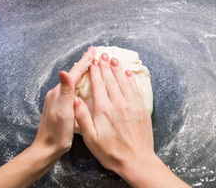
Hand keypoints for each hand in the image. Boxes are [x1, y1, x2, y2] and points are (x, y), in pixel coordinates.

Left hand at [0, 47, 95, 187]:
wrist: (47, 148)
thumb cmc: (57, 132)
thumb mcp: (63, 111)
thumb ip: (65, 91)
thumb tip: (63, 71)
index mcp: (59, 92)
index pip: (74, 73)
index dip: (85, 61)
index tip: (93, 50)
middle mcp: (57, 93)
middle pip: (73, 74)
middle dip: (84, 63)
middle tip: (94, 54)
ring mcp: (58, 99)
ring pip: (72, 81)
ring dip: (82, 72)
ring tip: (91, 65)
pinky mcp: (61, 106)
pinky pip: (72, 89)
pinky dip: (80, 82)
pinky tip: (84, 84)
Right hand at [74, 53, 190, 187]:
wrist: (136, 161)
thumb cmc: (111, 152)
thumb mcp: (91, 138)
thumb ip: (82, 117)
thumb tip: (75, 99)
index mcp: (104, 110)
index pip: (98, 85)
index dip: (95, 72)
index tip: (93, 62)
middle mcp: (119, 104)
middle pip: (111, 80)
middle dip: (106, 67)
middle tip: (103, 55)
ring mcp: (132, 105)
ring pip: (124, 82)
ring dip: (118, 70)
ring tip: (114, 59)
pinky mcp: (141, 109)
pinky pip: (135, 90)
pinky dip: (131, 80)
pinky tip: (128, 74)